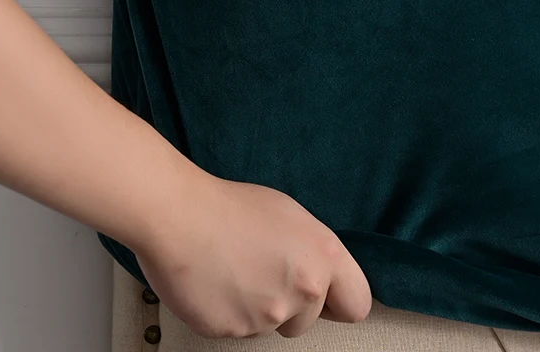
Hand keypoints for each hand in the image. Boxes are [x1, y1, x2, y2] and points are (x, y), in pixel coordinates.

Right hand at [137, 172, 371, 338]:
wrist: (182, 216)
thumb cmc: (233, 207)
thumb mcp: (291, 217)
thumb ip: (313, 253)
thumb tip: (319, 276)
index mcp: (323, 256)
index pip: (357, 303)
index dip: (340, 302)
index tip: (326, 298)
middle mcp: (304, 289)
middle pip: (309, 320)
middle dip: (292, 306)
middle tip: (264, 273)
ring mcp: (269, 314)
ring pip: (273, 327)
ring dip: (260, 310)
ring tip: (237, 272)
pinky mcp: (235, 332)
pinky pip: (241, 331)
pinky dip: (231, 314)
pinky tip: (218, 283)